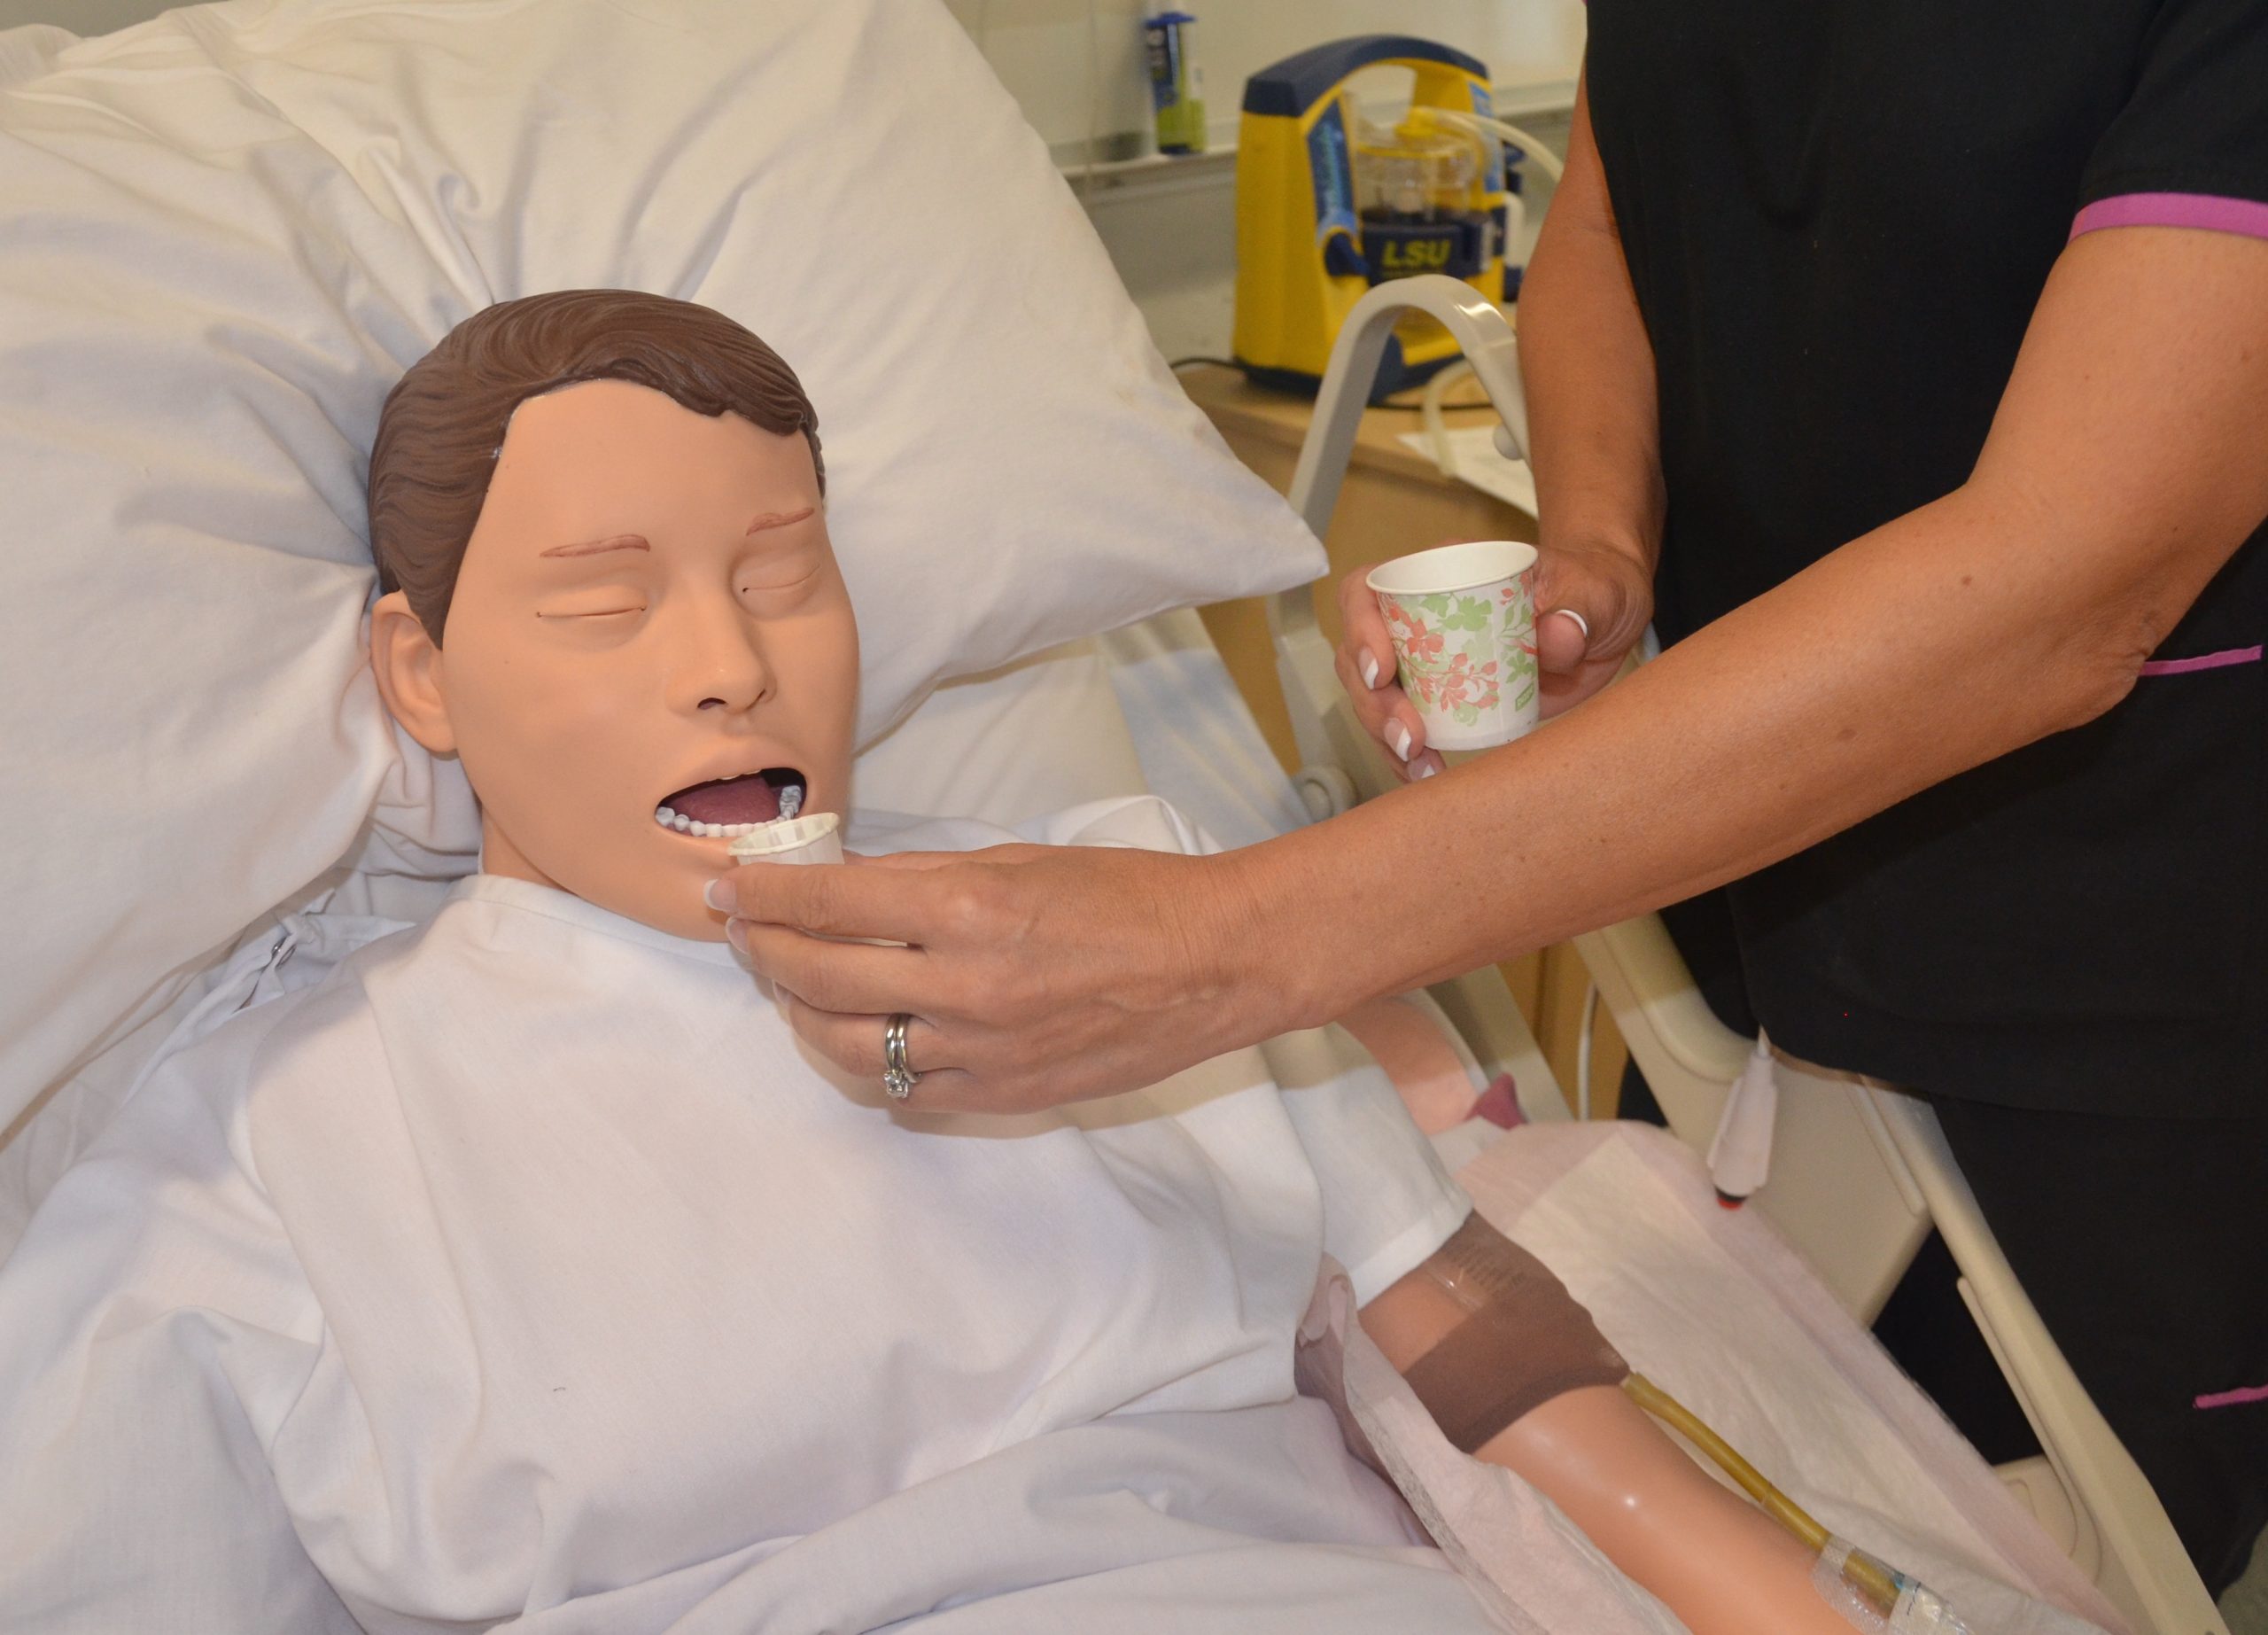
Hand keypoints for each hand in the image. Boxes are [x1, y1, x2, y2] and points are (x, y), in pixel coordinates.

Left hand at [715, 842, 1286, 1112]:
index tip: (730, 889)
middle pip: (821, 977)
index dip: (765, 897)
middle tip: (743, 931)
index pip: (829, 904)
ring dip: (802, 1015)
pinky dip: (870, 1064)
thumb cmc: (1128, 896)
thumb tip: (843, 885)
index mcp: (970, 909)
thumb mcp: (1017, 861)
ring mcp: (982, 1052)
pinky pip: (908, 1093)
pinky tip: (860, 1036)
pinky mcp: (1002, 1096)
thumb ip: (924, 881)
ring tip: (788, 987)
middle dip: (765, 950)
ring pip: (850, 1047)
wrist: (1215, 963)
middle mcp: (966, 986)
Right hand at [1336, 537, 1653, 778]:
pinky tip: (1425, 774)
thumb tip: (1557, 635)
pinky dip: (1408, 755)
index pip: (1368, 590)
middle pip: (1360, 657)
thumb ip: (1580, 606)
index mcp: (1440, 572)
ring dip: (1384, 735)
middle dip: (1373, 703)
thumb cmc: (1593, 587)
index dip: (1359, 628)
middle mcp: (1419, 616)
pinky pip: (1407, 726)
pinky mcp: (1444, 699)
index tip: (1384, 670)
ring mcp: (1427, 661)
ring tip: (1418, 763)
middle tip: (1410, 737)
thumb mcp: (1595, 589)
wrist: (1607, 622)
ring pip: (1375, 697)